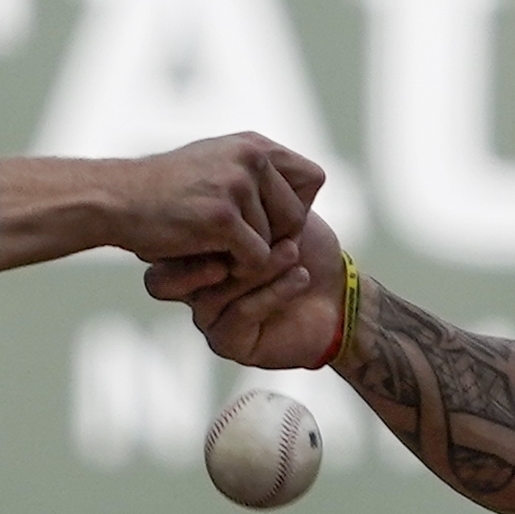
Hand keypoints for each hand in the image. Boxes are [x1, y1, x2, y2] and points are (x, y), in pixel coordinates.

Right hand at [0, 133, 322, 277]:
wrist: (116, 199)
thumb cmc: (163, 191)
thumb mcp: (215, 163)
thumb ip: (254, 171)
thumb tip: (304, 185)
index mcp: (254, 143)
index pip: (313, 178)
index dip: (298, 206)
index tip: (269, 220)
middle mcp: (251, 157)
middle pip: (299, 217)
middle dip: (275, 238)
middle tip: (238, 242)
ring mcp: (237, 185)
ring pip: (275, 242)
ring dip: (247, 255)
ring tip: (211, 245)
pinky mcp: (223, 217)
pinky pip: (255, 259)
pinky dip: (235, 269)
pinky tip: (209, 258)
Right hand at [147, 212, 348, 372]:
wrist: (339, 302)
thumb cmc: (309, 251)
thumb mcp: (277, 209)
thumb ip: (252, 192)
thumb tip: (233, 173)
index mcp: (197, 248)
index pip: (175, 235)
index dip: (213, 216)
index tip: (261, 203)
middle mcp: (194, 281)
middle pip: (185, 259)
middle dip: (241, 240)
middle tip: (282, 231)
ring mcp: (206, 311)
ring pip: (214, 286)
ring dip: (261, 266)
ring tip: (293, 250)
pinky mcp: (226, 340)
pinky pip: (238, 312)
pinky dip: (272, 291)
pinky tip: (299, 277)